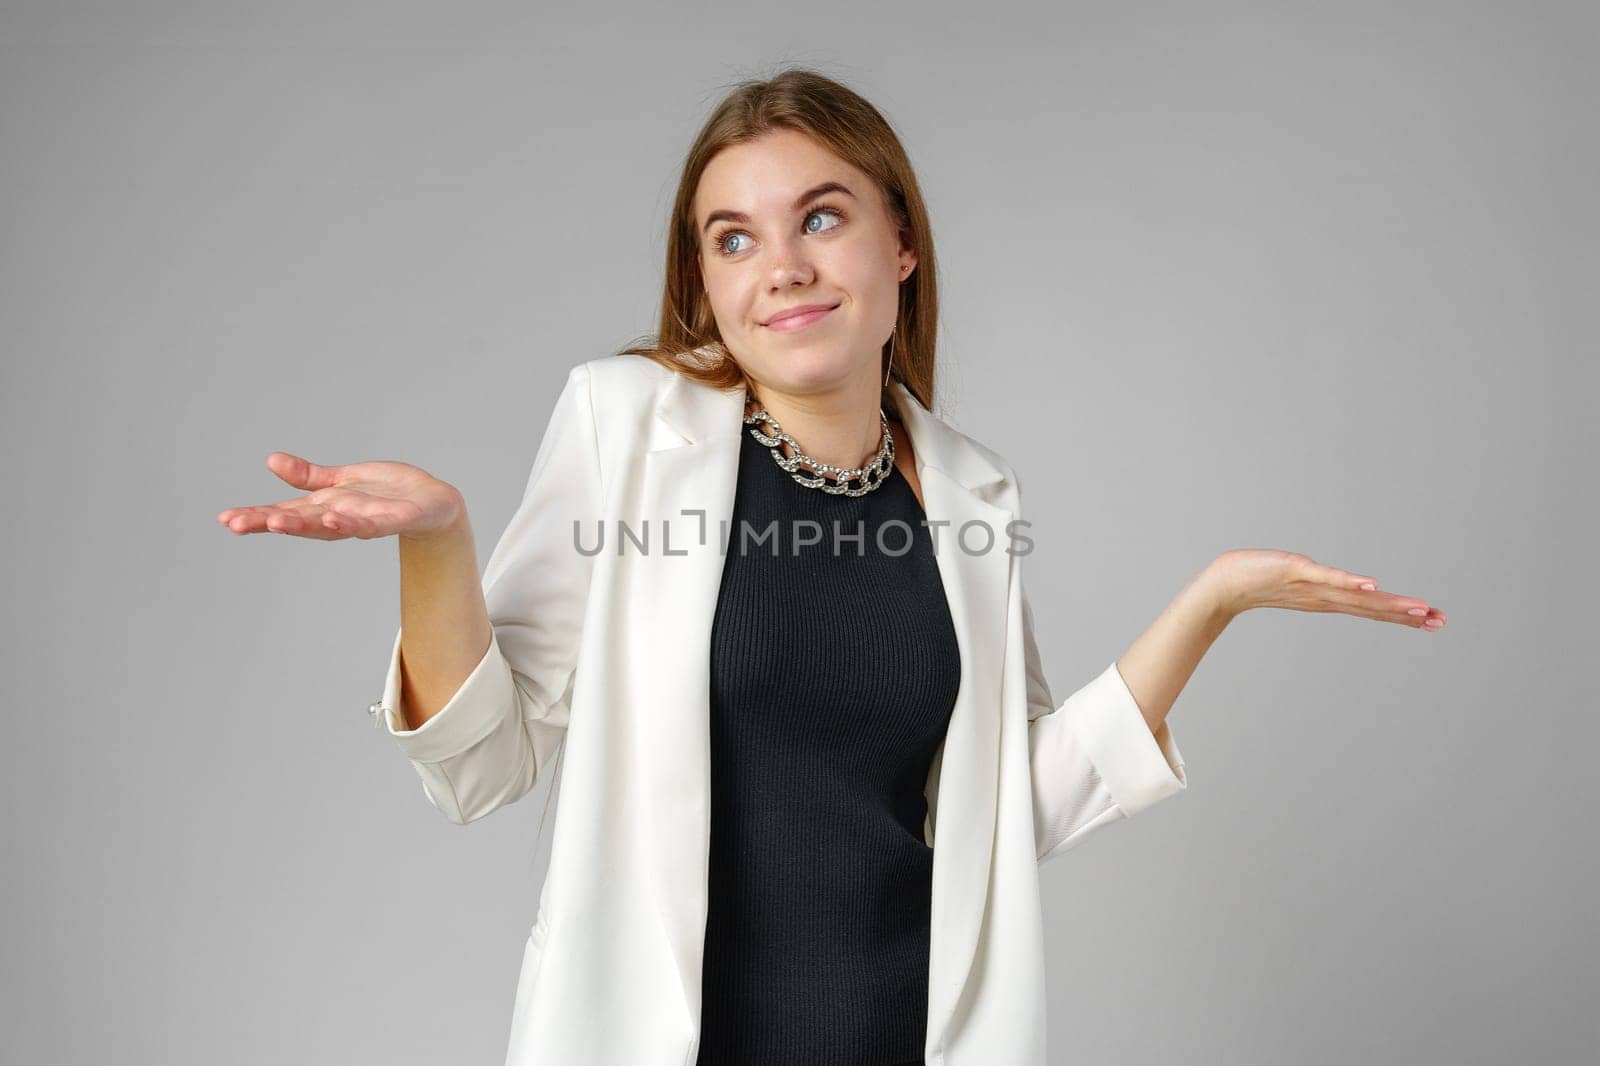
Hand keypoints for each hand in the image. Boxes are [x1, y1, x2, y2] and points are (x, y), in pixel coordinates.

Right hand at [216, 451, 466, 541]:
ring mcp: (364, 521)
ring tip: (276, 523)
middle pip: (299, 522)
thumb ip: (309, 477)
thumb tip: (272, 461)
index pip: (285, 513)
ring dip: (303, 525)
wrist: (432, 503)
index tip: (226, 518)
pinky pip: (369, 524)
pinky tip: (334, 518)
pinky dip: (352, 523)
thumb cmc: (386, 493)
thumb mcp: (342, 480)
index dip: (256, 516)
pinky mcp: (392, 520)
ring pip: (329, 526)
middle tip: (236, 523)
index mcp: (325, 508)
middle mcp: (340, 518)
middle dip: (267, 523)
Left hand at [1206, 549, 1446, 631]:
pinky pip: (1327, 577)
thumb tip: (1340, 587)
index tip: (1434, 621)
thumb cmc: (1259, 580)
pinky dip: (1349, 582)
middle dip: (1407, 614)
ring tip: (1418, 608)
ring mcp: (1313, 586)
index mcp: (1329, 600)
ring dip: (1388, 603)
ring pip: (1357, 598)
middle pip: (1373, 608)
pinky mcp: (1297, 571)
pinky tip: (1372, 585)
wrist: (1224, 583)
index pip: (1373, 609)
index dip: (1404, 615)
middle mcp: (1326, 598)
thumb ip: (1323, 585)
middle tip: (1441, 621)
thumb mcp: (1300, 583)